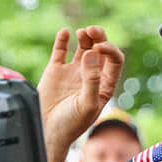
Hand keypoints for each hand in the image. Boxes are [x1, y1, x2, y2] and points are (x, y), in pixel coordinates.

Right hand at [37, 26, 124, 150]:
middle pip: (100, 49)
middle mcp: (91, 76)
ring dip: (85, 36)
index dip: (109, 50)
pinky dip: (63, 40)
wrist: (47, 131)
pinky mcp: (56, 71)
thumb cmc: (71, 124)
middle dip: (99, 37)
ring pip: (83, 47)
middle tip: (92, 30)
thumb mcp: (87, 104)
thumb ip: (92, 80)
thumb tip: (92, 53)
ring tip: (82, 32)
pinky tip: (65, 33)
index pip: (114, 61)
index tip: (99, 48)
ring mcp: (73, 72)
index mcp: (105, 85)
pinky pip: (61, 50)